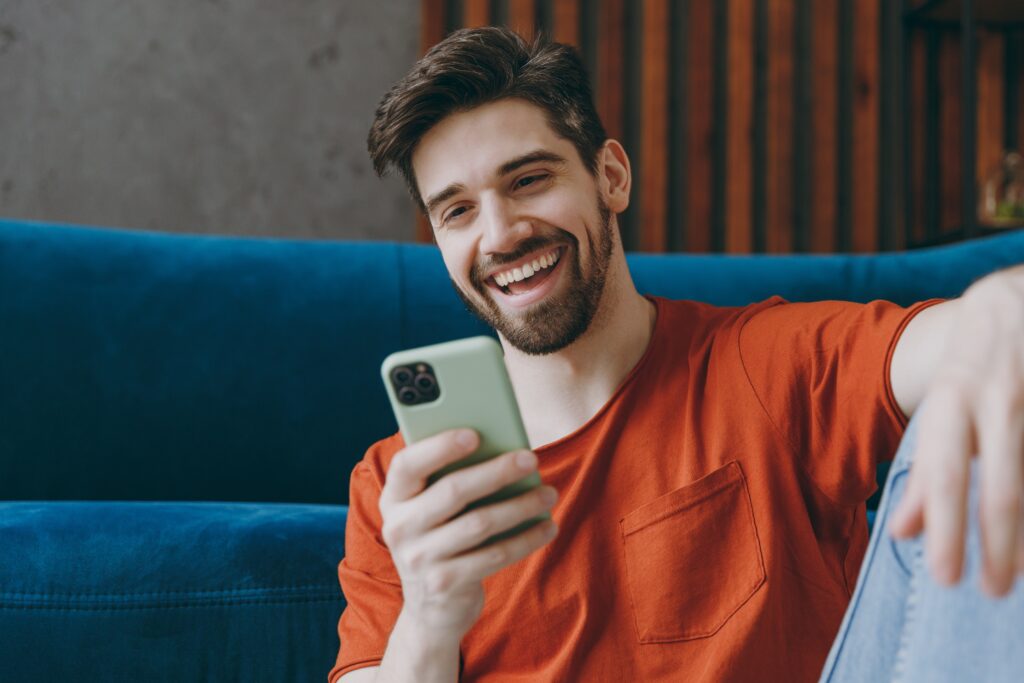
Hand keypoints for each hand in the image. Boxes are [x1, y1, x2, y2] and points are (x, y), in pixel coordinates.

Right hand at [378, 428, 558, 639]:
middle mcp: (399, 527)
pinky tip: (547, 526)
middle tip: (531, 458)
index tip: (474, 434)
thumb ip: (450, 478)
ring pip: (479, 523)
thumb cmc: (441, 536)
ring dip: (520, 505)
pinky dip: (526, 539)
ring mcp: (420, 559)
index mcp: (394, 498)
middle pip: (453, 490)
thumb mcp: (432, 509)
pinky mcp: (445, 584)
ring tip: (548, 493)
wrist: (431, 607)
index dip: (439, 447)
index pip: (407, 464)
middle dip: (496, 471)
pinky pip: (494, 555)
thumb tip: (503, 448)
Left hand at [890, 277, 1023, 595]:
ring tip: (1017, 574)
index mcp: (953, 399)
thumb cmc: (974, 371)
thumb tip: (899, 534)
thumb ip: (924, 472)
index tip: (945, 580)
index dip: (945, 527)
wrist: (1016, 300)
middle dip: (996, 544)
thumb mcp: (942, 411)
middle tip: (990, 592)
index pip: (945, 473)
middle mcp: (996, 397)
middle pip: (1001, 484)